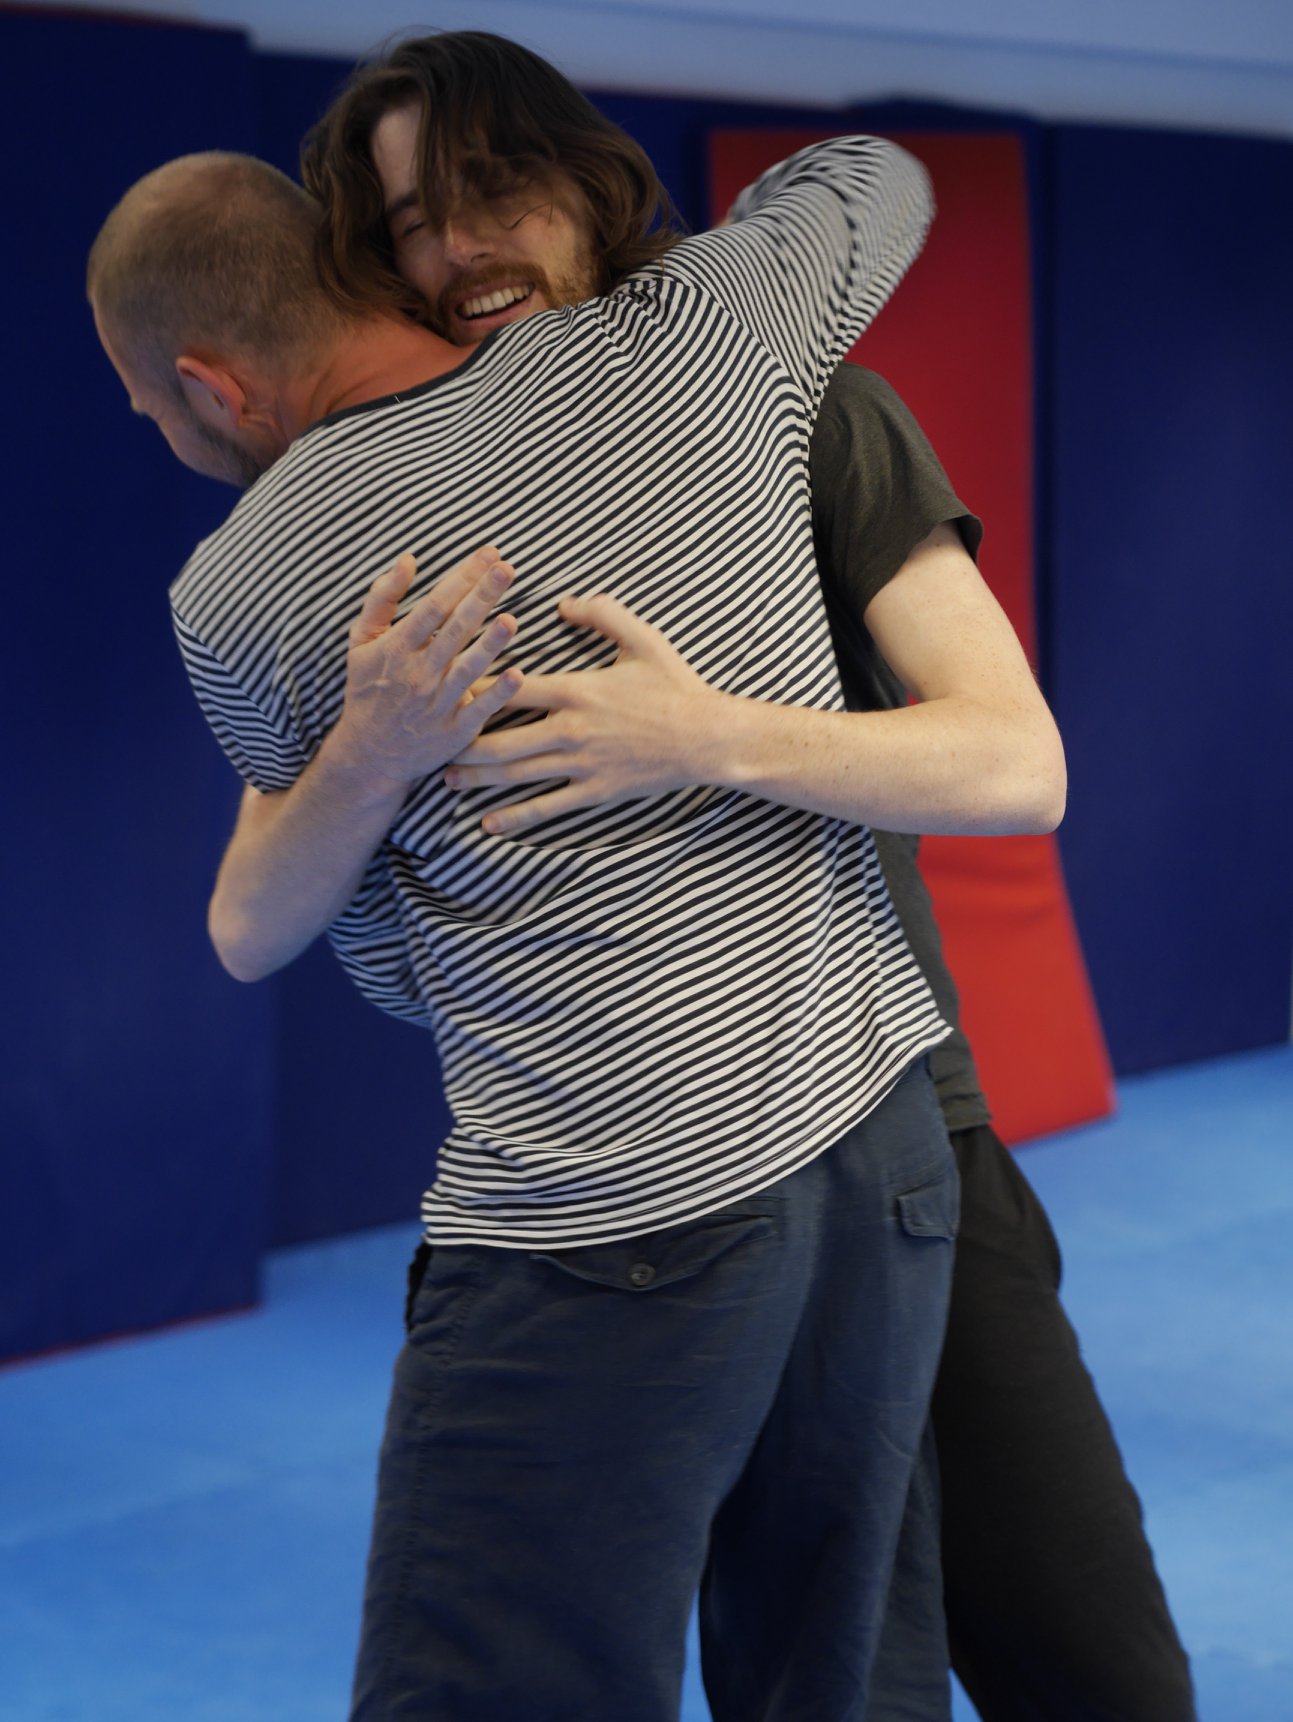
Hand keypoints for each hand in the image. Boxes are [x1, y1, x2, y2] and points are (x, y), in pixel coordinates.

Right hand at [331, 545, 524, 790]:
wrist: (369, 752)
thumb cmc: (368, 688)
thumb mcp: (361, 641)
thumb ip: (382, 598)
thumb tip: (408, 559)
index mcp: (397, 647)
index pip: (435, 606)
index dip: (462, 578)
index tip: (488, 554)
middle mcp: (418, 673)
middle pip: (455, 629)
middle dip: (482, 597)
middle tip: (507, 569)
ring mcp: (437, 703)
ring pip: (468, 668)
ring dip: (490, 644)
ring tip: (511, 619)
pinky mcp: (454, 731)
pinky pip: (479, 710)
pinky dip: (497, 694)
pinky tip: (516, 675)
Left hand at [445, 593, 720, 834]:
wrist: (707, 737)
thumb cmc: (675, 685)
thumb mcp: (641, 638)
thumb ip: (601, 613)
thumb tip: (563, 605)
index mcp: (575, 689)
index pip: (509, 689)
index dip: (472, 690)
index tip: (443, 690)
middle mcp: (570, 728)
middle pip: (500, 738)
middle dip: (461, 743)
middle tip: (431, 744)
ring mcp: (581, 764)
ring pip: (516, 774)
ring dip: (478, 779)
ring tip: (447, 781)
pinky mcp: (595, 791)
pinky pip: (547, 807)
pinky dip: (515, 817)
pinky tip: (489, 823)